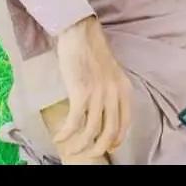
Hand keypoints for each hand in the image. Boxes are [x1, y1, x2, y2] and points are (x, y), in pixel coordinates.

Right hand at [53, 16, 131, 160]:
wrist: (80, 33)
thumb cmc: (91, 51)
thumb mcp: (110, 73)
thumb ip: (110, 91)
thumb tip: (102, 111)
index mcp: (124, 89)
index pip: (126, 122)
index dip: (117, 139)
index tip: (108, 146)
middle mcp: (115, 93)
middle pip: (111, 132)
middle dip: (99, 148)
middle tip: (88, 153)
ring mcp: (99, 93)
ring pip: (92, 130)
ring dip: (80, 144)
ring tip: (70, 147)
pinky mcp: (81, 92)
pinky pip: (75, 121)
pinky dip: (66, 133)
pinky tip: (59, 136)